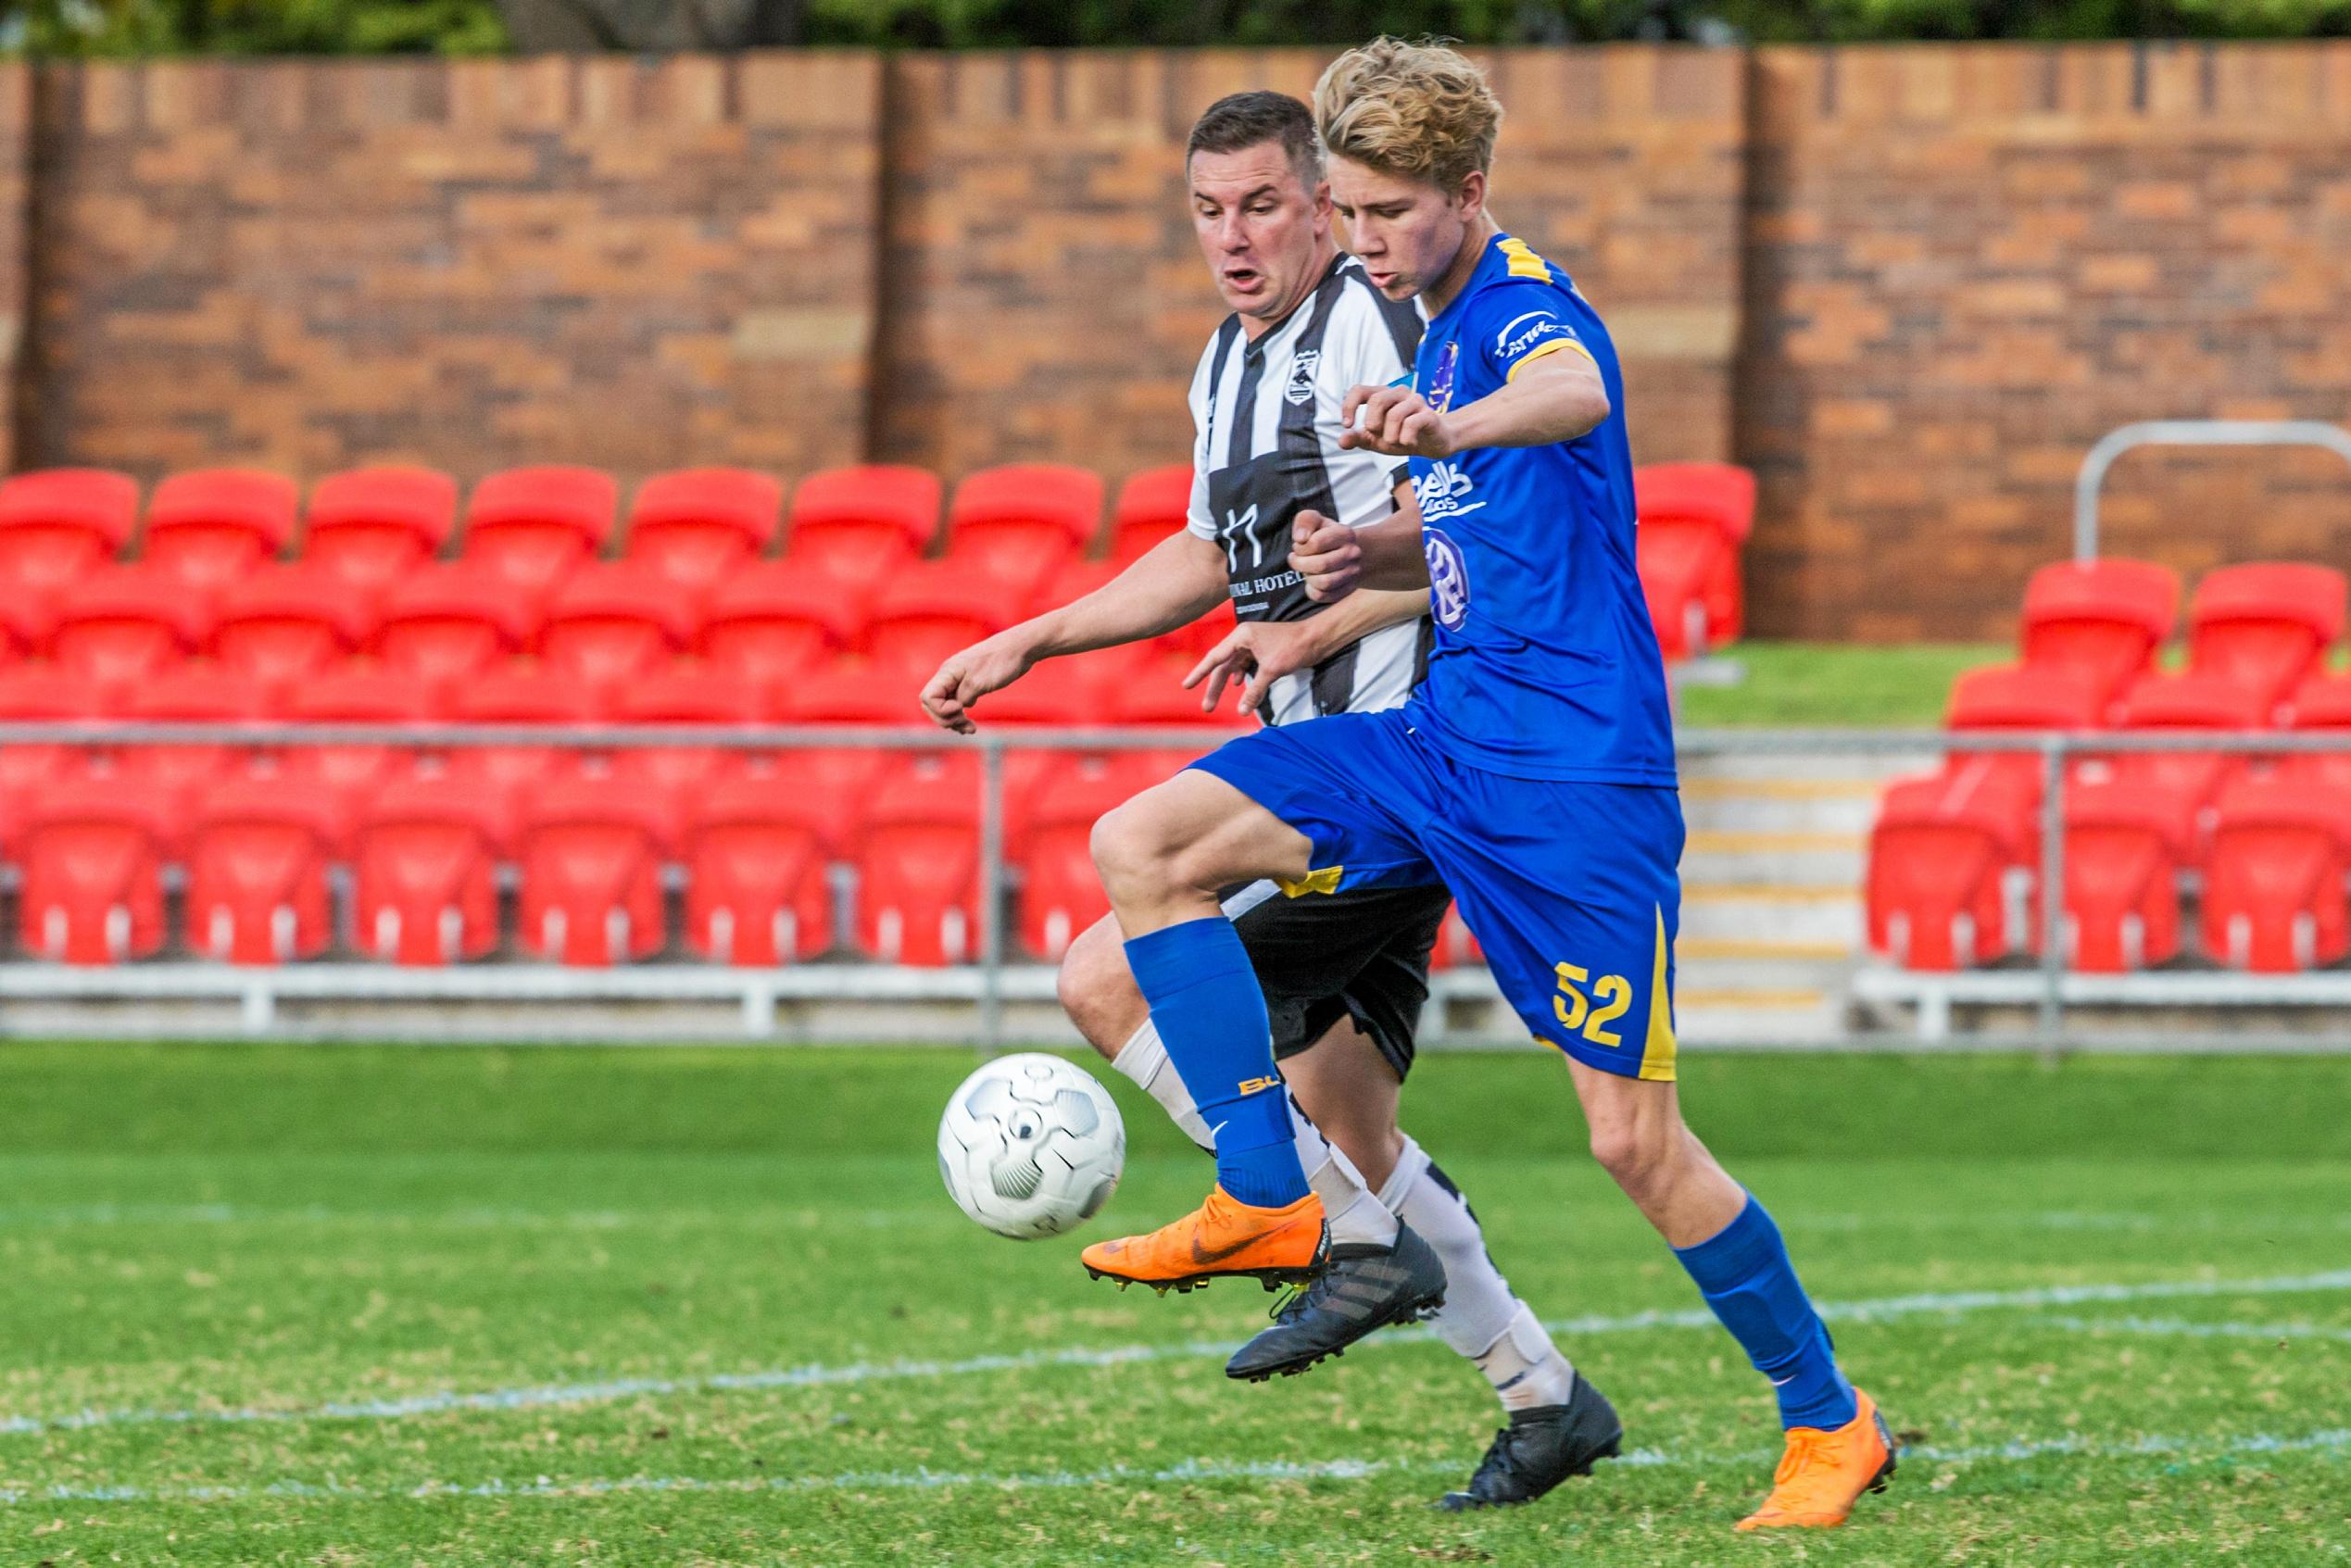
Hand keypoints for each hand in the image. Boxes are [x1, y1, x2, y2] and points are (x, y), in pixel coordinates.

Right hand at [918, 631, 1037, 734]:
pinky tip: (971, 725)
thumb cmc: (1001, 662)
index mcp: (947, 672)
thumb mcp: (979, 683)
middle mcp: (949, 676)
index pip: (927, 698)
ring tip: (971, 729)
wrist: (1020, 648)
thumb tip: (957, 707)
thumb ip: (962, 697)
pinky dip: (961, 716)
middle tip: (966, 724)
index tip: (961, 709)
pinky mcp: (969, 685)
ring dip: (954, 721)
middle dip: (946, 719)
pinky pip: (956, 704)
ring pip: (945, 707)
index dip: (940, 710)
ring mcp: (958, 681)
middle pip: (932, 705)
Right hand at [1183, 619, 1322, 716]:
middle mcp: (1244, 638)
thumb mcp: (1272, 671)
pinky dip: (1241, 676)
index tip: (1186, 685)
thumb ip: (1255, 691)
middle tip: (1207, 707)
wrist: (1317, 639)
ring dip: (1226, 684)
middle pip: (1222, 665)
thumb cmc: (1294, 648)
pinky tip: (1238, 686)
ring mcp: (1253, 644)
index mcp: (1241, 636)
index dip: (1199, 673)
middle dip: (1215, 686)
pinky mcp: (1262, 650)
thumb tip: (1242, 711)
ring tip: (1217, 702)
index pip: (1215, 657)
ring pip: (1233, 667)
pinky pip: (1245, 665)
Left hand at [1289, 510, 1360, 603]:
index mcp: (1345, 534)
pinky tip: (1311, 581)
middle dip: (1300, 563)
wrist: (1345, 551)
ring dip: (1307, 577)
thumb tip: (1300, 538)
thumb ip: (1305, 520)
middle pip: (1321, 565)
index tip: (1298, 545)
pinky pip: (1323, 596)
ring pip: (1323, 583)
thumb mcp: (1314, 520)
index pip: (1316, 543)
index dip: (1300, 546)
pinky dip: (1311, 590)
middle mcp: (1353, 554)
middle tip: (1295, 559)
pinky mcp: (1348, 589)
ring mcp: (1353, 573)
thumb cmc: (1323, 535)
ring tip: (1305, 569)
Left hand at [1339, 383, 1454, 458]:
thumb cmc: (1401, 437)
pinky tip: (1408, 442)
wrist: (1433, 444)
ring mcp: (1415, 402)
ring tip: (1397, 441)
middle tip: (1380, 435)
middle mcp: (1399, 393)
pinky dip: (1405, 439)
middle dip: (1373, 424)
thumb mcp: (1376, 440)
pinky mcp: (1429, 415)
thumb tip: (1342, 440)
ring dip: (1390, 436)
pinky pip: (1411, 424)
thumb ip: (1358, 438)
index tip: (1348, 425)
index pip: (1359, 390)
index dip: (1349, 406)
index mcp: (1382, 395)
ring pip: (1394, 414)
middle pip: (1377, 400)